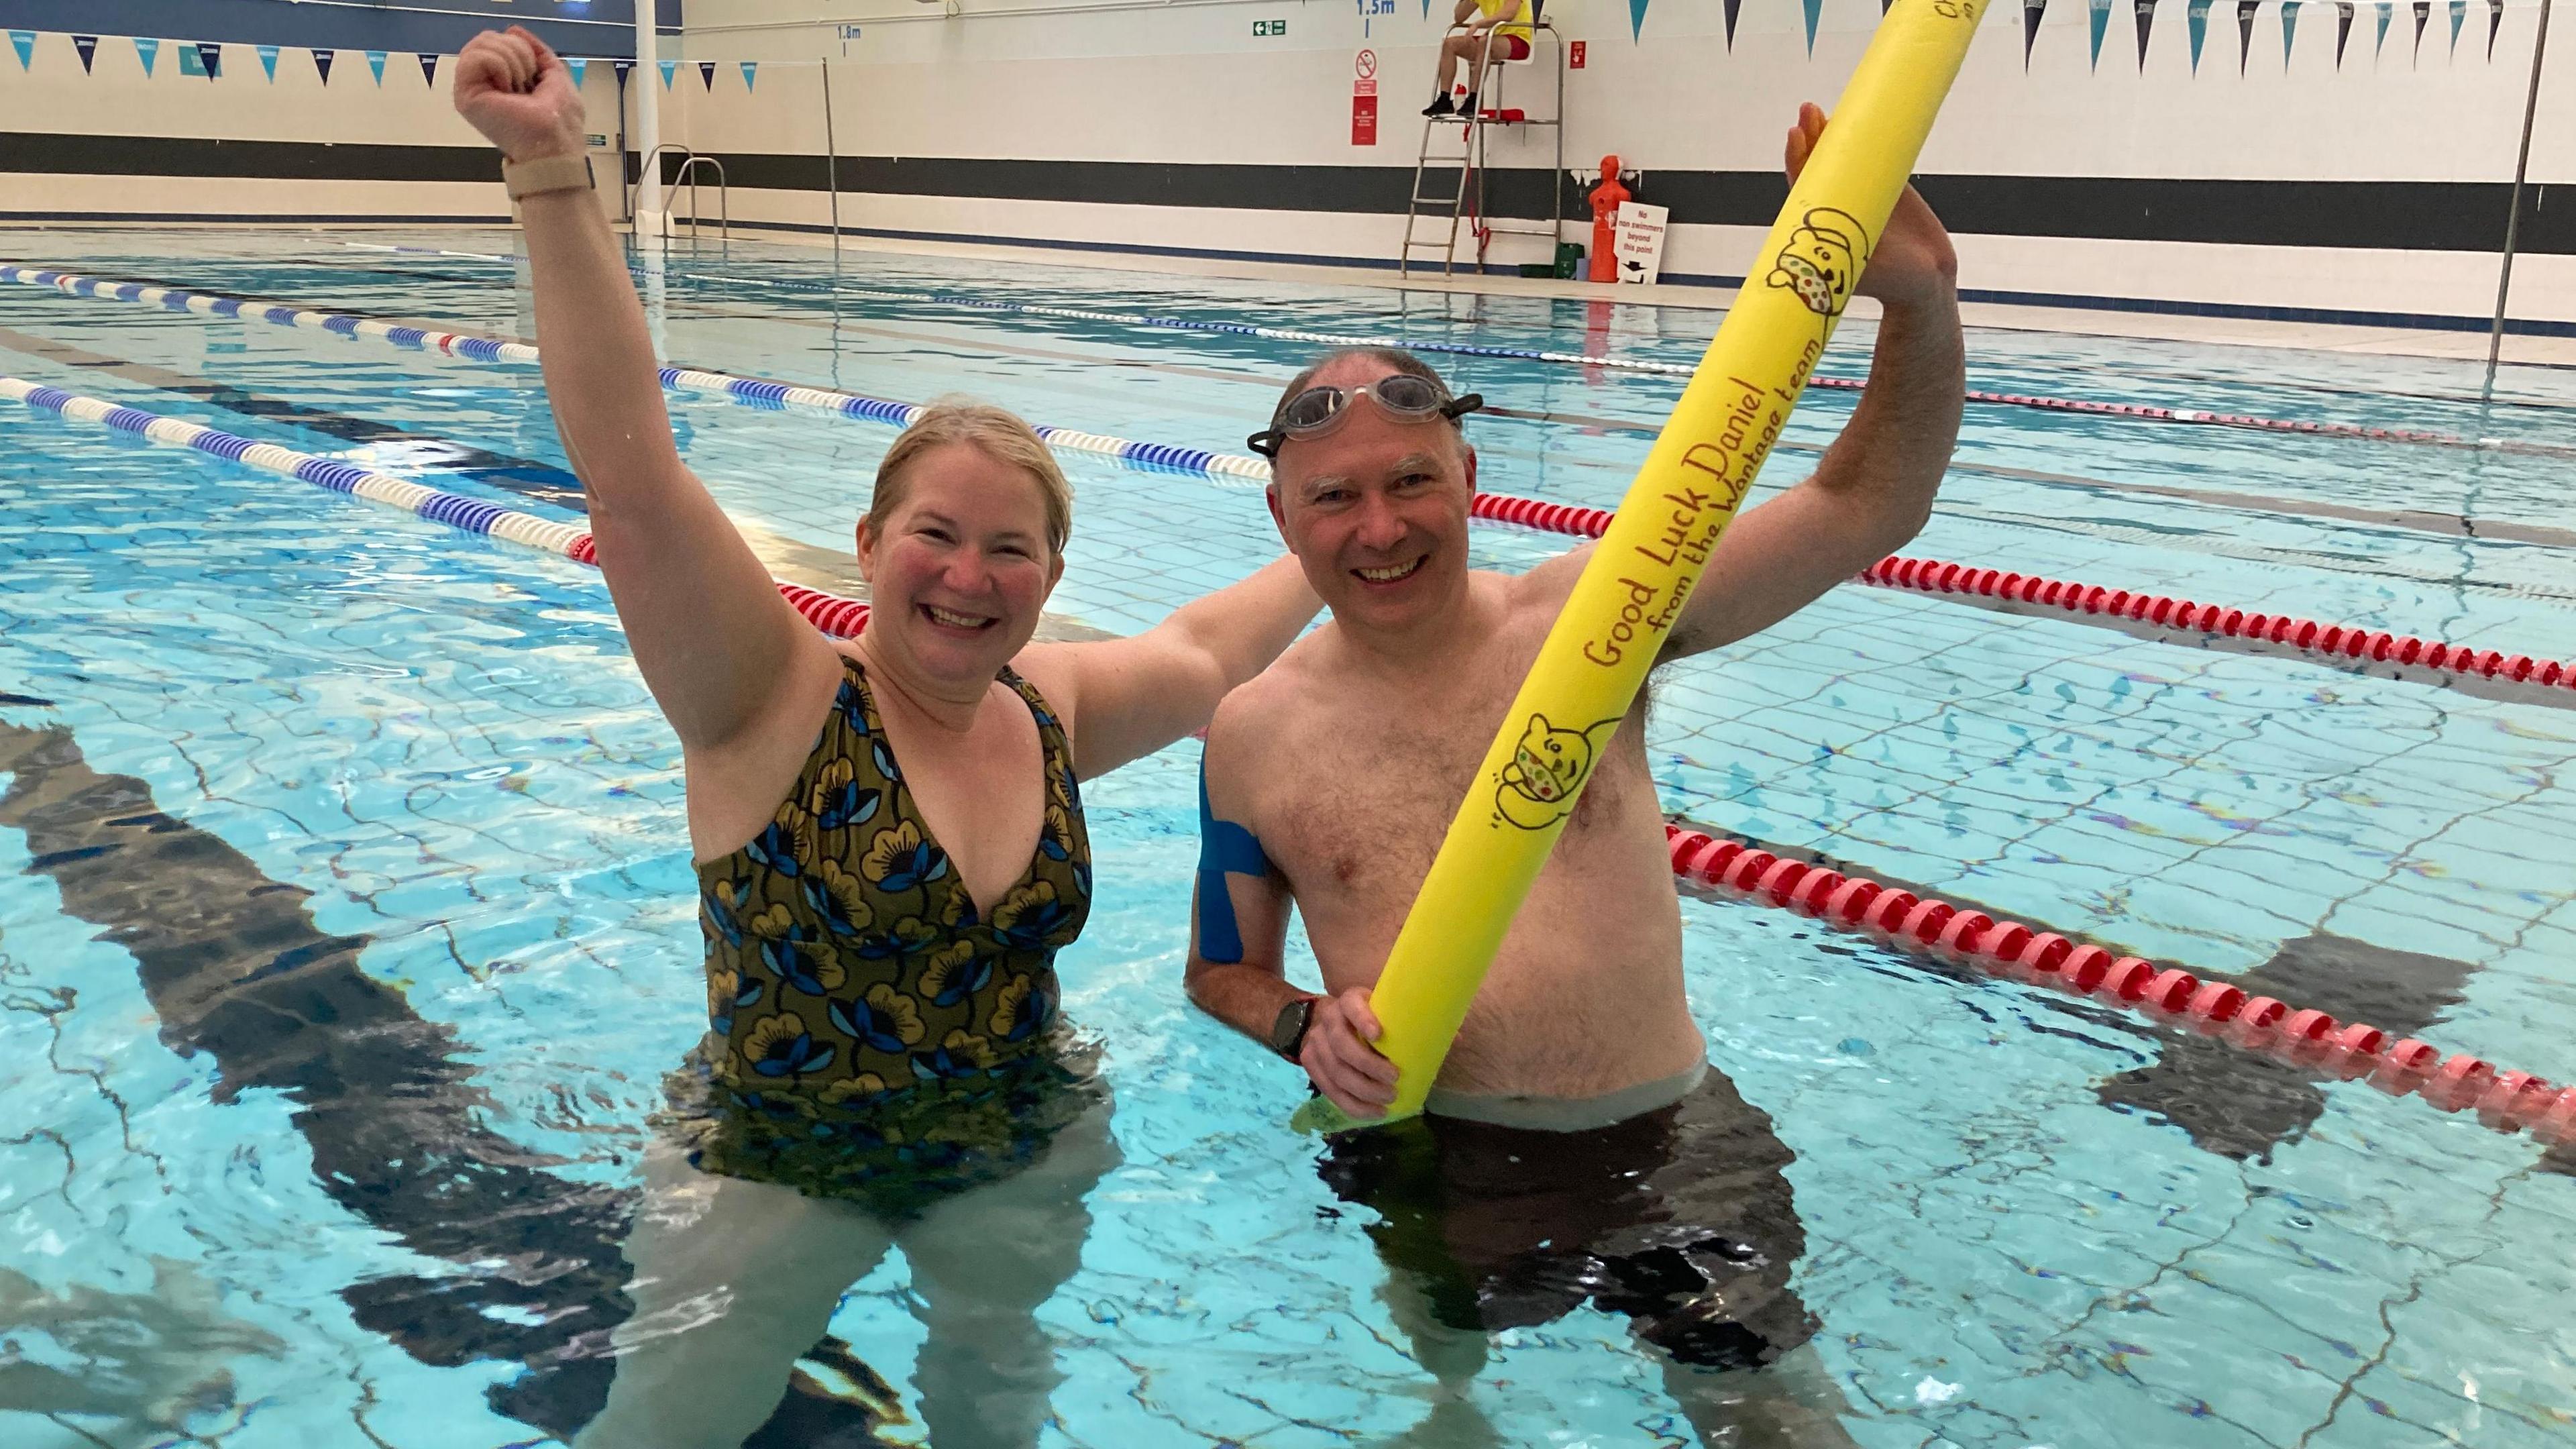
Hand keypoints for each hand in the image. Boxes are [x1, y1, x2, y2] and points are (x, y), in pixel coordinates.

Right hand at [455, 26, 585, 163]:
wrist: (554, 145)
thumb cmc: (559, 121)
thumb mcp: (555, 75)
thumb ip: (537, 51)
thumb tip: (513, 30)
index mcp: (500, 78)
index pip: (498, 40)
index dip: (522, 49)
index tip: (534, 76)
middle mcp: (482, 81)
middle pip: (489, 37)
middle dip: (518, 53)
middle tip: (526, 83)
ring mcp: (470, 88)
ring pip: (482, 43)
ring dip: (512, 61)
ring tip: (518, 89)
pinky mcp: (464, 94)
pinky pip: (477, 56)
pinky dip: (501, 67)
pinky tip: (507, 90)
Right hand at [1301, 988, 1398, 1119]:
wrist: (1331, 1021)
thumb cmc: (1371, 1017)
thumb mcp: (1386, 1010)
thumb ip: (1411, 1021)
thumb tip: (1454, 1039)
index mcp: (1349, 1001)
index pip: (1351, 1005)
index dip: (1362, 1018)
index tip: (1379, 1035)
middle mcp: (1329, 1020)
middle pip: (1341, 1044)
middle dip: (1368, 1066)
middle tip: (1394, 1078)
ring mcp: (1316, 1042)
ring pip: (1335, 1071)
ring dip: (1362, 1091)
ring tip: (1388, 1100)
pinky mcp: (1310, 1064)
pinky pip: (1329, 1090)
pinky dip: (1352, 1105)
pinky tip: (1373, 1112)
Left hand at [1784, 101, 1956, 307]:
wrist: (1926, 280)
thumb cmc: (1890, 284)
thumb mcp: (1863, 273)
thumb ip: (1846, 255)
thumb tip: (1819, 242)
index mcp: (1821, 224)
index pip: (1801, 186)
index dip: (1796, 160)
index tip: (1795, 136)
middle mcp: (1836, 206)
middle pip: (1816, 165)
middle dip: (1810, 137)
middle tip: (1809, 111)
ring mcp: (1859, 193)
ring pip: (1839, 157)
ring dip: (1829, 133)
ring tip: (1819, 110)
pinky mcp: (1885, 184)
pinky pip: (1871, 155)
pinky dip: (1863, 137)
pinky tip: (1857, 117)